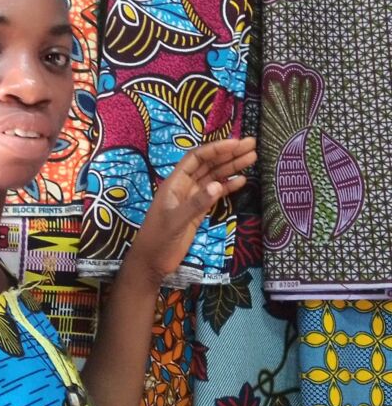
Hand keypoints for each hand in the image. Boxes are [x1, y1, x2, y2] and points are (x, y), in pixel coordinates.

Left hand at [124, 137, 256, 286]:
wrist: (152, 262)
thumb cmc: (158, 240)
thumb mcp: (176, 222)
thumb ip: (196, 204)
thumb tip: (218, 185)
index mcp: (174, 183)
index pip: (197, 158)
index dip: (216, 148)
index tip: (236, 143)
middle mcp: (184, 186)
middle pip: (209, 164)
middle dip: (229, 153)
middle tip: (252, 144)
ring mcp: (192, 198)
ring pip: (214, 177)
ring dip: (232, 167)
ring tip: (253, 157)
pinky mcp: (198, 211)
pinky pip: (215, 194)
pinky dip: (228, 187)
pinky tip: (242, 181)